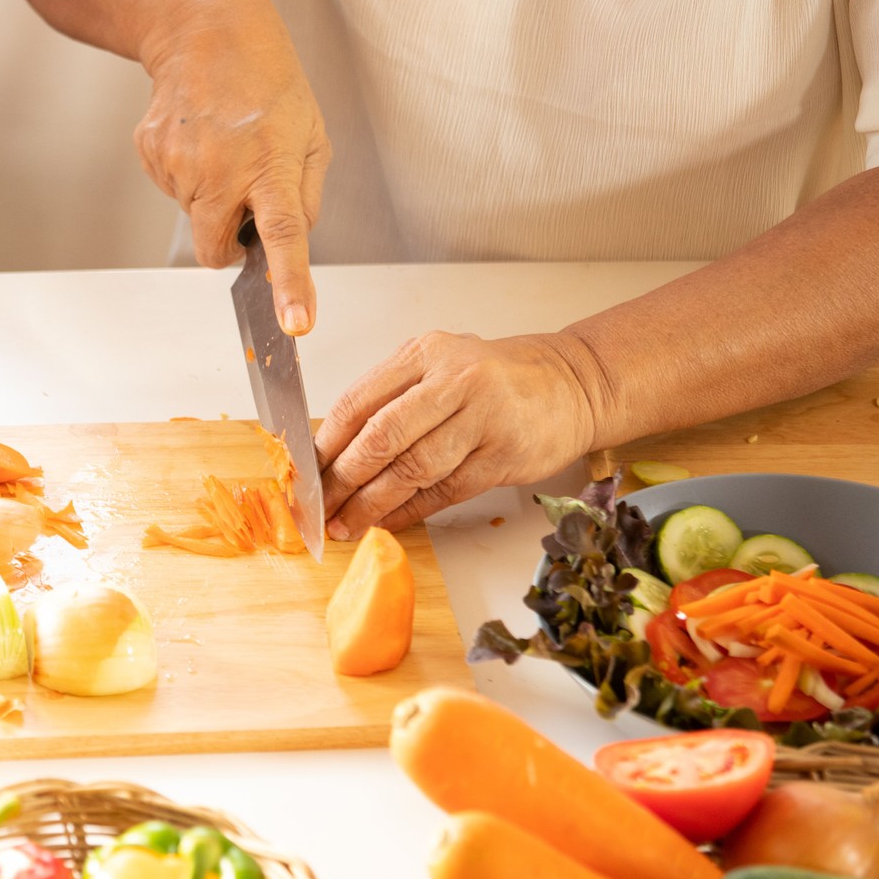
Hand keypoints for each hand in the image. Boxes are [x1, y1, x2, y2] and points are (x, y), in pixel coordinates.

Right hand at [136, 0, 329, 334]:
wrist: (204, 31)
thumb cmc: (267, 81)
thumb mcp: (312, 135)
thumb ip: (306, 195)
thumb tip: (290, 240)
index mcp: (272, 165)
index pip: (285, 235)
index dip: (290, 284)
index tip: (295, 323)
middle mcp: (222, 169)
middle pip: (215, 249)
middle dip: (228, 240)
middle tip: (245, 193)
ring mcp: (180, 163)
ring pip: (194, 217)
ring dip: (211, 197)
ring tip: (224, 144)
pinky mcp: (153, 155)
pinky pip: (173, 191)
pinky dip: (188, 176)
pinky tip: (200, 137)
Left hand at [315, 332, 605, 536]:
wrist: (571, 385)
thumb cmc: (495, 380)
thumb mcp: (438, 367)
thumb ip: (392, 397)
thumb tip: (334, 450)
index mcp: (424, 354)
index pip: (359, 401)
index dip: (327, 443)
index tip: (307, 472)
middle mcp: (453, 381)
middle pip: (381, 437)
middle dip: (343, 479)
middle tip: (320, 507)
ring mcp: (482, 419)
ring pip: (411, 469)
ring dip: (372, 504)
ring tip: (347, 523)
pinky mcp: (504, 456)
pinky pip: (444, 491)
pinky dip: (410, 511)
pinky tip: (387, 522)